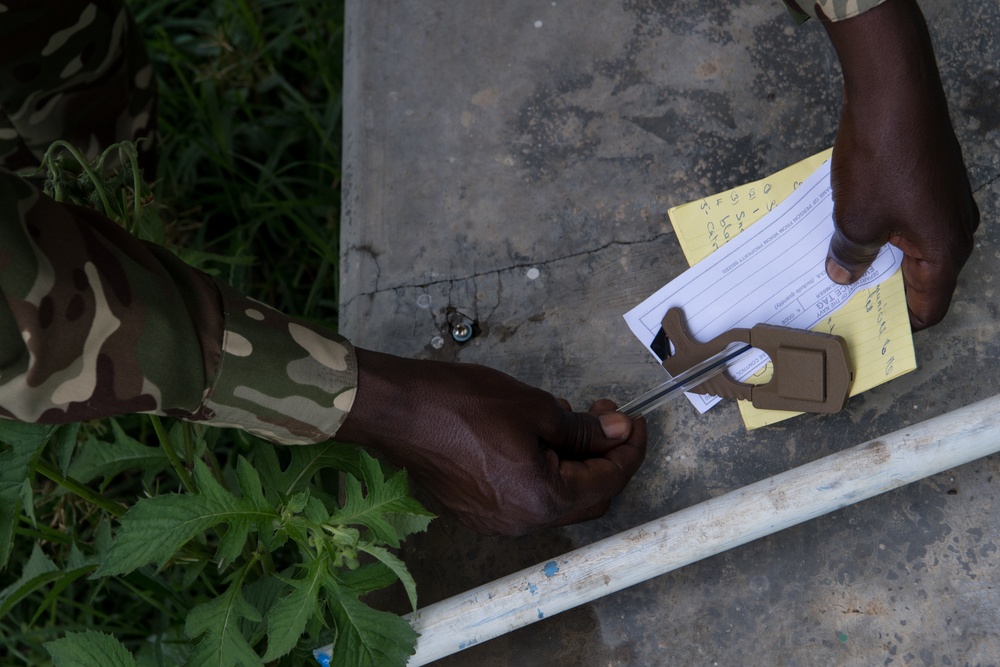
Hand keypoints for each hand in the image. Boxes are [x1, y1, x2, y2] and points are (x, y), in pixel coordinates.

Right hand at [337, 348, 646, 534]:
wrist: (400, 411)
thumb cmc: (465, 404)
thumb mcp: (536, 407)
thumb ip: (584, 428)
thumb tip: (617, 432)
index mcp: (543, 499)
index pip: (608, 480)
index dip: (630, 450)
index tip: (636, 422)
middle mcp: (523, 522)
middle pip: (586, 498)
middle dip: (604, 458)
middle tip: (607, 419)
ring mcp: (497, 522)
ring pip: (555, 498)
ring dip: (573, 464)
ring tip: (570, 420)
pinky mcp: (477, 511)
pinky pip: (526, 497)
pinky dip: (544, 471)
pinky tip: (538, 438)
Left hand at [822, 0, 978, 329]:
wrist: (894, 89)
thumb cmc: (883, 157)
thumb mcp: (855, 220)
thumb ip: (849, 256)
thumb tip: (843, 276)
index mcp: (946, 249)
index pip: (929, 307)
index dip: (896, 321)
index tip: (862, 327)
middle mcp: (955, 229)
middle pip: (919, 278)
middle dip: (878, 289)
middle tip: (838, 301)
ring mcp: (944, 202)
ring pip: (908, 246)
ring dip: (873, 255)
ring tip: (833, 267)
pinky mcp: (930, 180)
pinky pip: (903, 217)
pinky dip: (878, 228)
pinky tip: (843, 229)